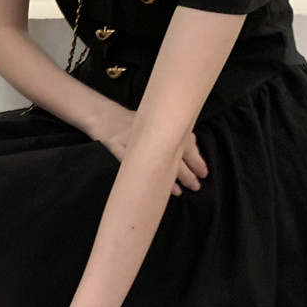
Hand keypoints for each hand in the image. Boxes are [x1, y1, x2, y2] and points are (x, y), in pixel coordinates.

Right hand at [86, 101, 207, 195]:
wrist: (103, 115)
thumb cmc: (130, 121)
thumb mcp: (153, 121)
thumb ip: (172, 130)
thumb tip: (193, 147)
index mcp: (161, 122)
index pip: (183, 140)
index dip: (195, 158)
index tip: (204, 172)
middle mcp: (149, 130)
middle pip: (172, 152)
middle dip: (187, 171)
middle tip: (196, 186)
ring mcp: (132, 139)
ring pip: (155, 158)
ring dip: (171, 176)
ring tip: (182, 190)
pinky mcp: (116, 145)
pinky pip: (133, 163)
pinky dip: (144, 174)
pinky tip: (155, 187)